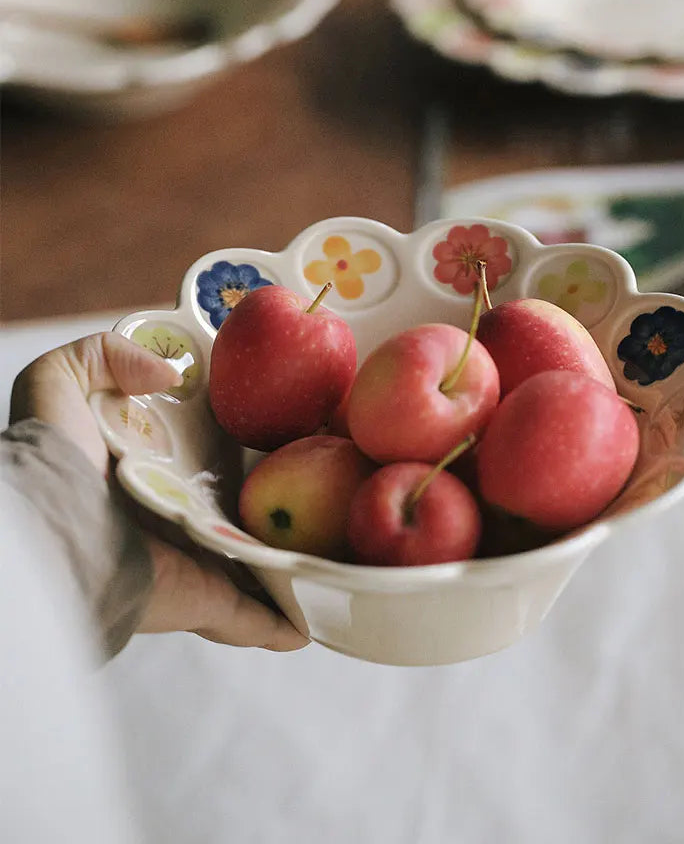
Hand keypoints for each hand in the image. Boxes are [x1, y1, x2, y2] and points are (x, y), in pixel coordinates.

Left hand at [10, 332, 308, 651]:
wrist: (52, 528)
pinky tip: (313, 623)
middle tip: (321, 476)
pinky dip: (284, 626)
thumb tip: (173, 373)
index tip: (276, 415)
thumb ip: (108, 355)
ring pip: (252, 565)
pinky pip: (253, 620)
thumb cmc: (53, 456)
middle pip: (232, 508)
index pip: (196, 454)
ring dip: (286, 561)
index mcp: (142, 470)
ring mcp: (191, 563)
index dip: (231, 436)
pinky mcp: (203, 600)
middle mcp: (170, 517)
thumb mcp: (61, 380)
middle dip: (272, 497)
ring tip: (333, 548)